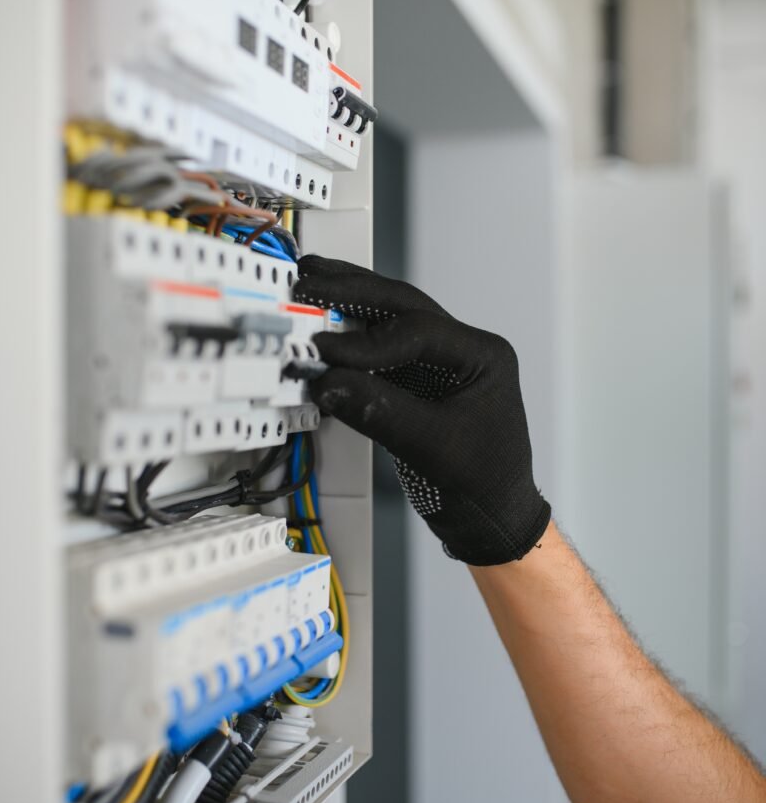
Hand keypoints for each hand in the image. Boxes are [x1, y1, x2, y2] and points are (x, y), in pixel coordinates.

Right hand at [293, 256, 549, 564]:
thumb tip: (329, 384)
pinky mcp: (419, 380)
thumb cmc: (484, 487)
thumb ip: (380, 411)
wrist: (493, 519)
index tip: (324, 350)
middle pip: (403, 307)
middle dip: (352, 292)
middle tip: (308, 282)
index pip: (418, 331)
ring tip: (310, 284)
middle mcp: (464, 349)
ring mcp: (441, 362)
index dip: (365, 341)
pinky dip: (350, 338)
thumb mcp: (433, 449)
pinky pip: (381, 348)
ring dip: (349, 303)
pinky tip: (323, 328)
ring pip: (391, 318)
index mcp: (483, 356)